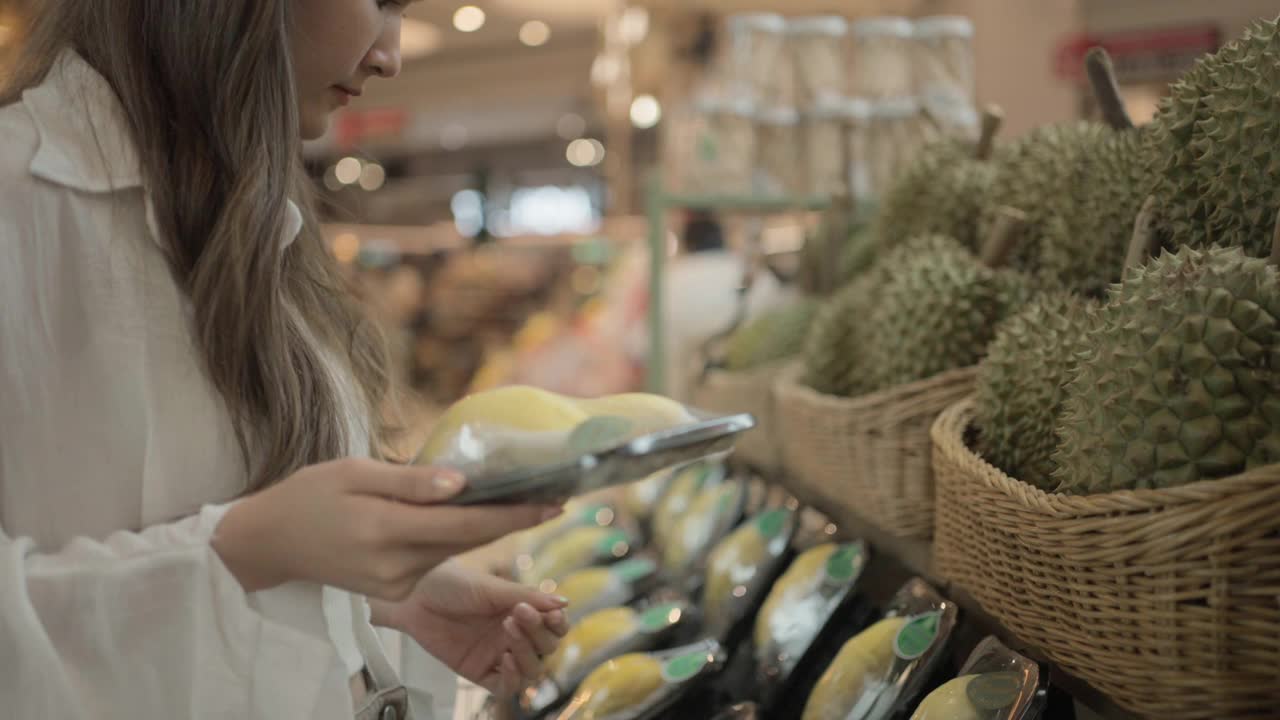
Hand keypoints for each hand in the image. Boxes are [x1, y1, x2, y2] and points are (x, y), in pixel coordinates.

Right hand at [212, 458, 561, 599]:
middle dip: (515, 520)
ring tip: (527, 499)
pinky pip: (437, 560)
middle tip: (557, 496)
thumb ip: (409, 481)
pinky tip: (475, 515)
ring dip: (489, 527)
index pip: (465, 524)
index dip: (514, 514)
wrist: (270, 543)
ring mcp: (395, 584)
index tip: (553, 502)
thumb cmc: (311, 494)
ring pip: (456, 551)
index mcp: (384, 529)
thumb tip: (460, 483)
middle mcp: (395, 565)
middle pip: (469, 540)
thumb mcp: (354, 472)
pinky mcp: (394, 592)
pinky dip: (457, 538)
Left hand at [372, 561, 571, 694]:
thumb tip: (564, 602)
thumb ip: (528, 595)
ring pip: (531, 670)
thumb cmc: (451, 583)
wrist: (413, 595)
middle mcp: (514, 634)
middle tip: (518, 613)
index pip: (554, 626)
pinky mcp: (479, 672)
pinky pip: (506, 687)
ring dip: (526, 653)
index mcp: (522, 611)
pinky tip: (505, 660)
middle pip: (547, 648)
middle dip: (539, 633)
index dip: (558, 623)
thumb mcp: (491, 586)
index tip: (552, 614)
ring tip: (509, 630)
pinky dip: (512, 678)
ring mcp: (497, 654)